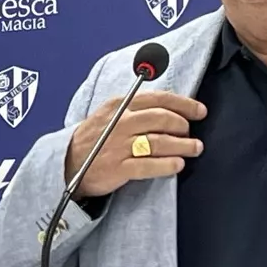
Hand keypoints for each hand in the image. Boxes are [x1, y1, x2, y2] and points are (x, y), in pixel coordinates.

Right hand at [64, 90, 205, 197]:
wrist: (67, 164)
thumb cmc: (94, 139)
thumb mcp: (110, 114)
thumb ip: (136, 108)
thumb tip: (171, 108)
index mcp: (120, 105)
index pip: (158, 99)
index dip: (184, 104)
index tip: (199, 111)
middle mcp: (120, 122)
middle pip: (162, 119)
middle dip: (184, 126)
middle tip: (193, 134)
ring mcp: (119, 146)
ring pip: (160, 141)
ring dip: (183, 145)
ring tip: (194, 149)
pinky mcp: (118, 167)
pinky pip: (149, 165)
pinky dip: (167, 164)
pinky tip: (178, 164)